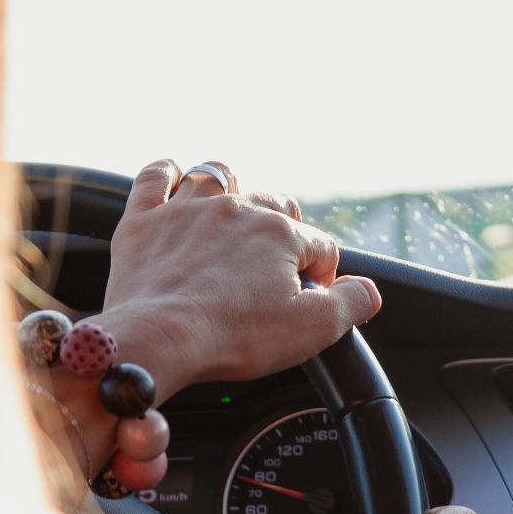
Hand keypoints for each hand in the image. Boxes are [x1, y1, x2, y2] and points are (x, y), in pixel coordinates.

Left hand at [96, 159, 382, 399]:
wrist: (158, 340)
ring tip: (234, 212)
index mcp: (280, 234)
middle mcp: (237, 210)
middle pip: (275, 203)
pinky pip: (155, 176)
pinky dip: (166, 173)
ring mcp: (186, 210)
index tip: (309, 300)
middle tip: (278, 265)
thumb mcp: (314, 329)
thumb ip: (353, 303)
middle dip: (285, 229)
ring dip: (232, 189)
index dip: (322, 275)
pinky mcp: (143, 221)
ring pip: (218, 176)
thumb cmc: (234, 336)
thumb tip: (369, 290)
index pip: (320, 245)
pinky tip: (174, 177)